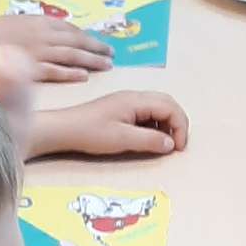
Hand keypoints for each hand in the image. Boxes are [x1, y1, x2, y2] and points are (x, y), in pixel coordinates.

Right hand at [0, 10, 110, 82]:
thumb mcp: (9, 24)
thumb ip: (28, 30)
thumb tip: (41, 37)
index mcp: (36, 20)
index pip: (68, 27)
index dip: (84, 35)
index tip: (95, 41)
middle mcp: (41, 34)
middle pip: (76, 40)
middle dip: (96, 46)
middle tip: (111, 53)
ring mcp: (37, 51)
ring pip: (72, 55)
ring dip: (92, 60)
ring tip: (107, 65)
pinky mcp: (29, 68)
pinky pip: (55, 71)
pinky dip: (70, 73)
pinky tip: (84, 77)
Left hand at [34, 90, 189, 159]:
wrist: (64, 129)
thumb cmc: (90, 133)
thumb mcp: (122, 139)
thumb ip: (149, 141)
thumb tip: (171, 144)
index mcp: (137, 100)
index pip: (171, 107)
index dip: (180, 127)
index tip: (178, 148)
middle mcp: (135, 96)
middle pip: (168, 103)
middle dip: (177, 123)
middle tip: (177, 145)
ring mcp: (128, 101)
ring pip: (159, 107)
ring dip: (166, 124)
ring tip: (163, 143)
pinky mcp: (122, 108)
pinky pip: (147, 112)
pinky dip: (155, 125)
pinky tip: (149, 138)